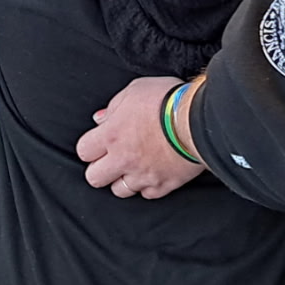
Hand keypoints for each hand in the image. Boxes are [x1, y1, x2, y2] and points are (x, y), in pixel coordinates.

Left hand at [75, 76, 208, 199]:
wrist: (200, 120)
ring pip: (119, 191)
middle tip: (112, 159)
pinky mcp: (164, 186)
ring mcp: (143, 175)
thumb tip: (101, 119)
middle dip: (100, 169)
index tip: (99, 143)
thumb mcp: (135, 90)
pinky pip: (147, 194)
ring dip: (123, 179)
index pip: (83, 151)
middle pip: (94, 178)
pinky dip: (148, 186)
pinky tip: (153, 172)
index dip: (90, 147)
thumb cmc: (169, 99)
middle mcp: (123, 159)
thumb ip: (114, 106)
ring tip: (134, 166)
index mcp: (111, 134)